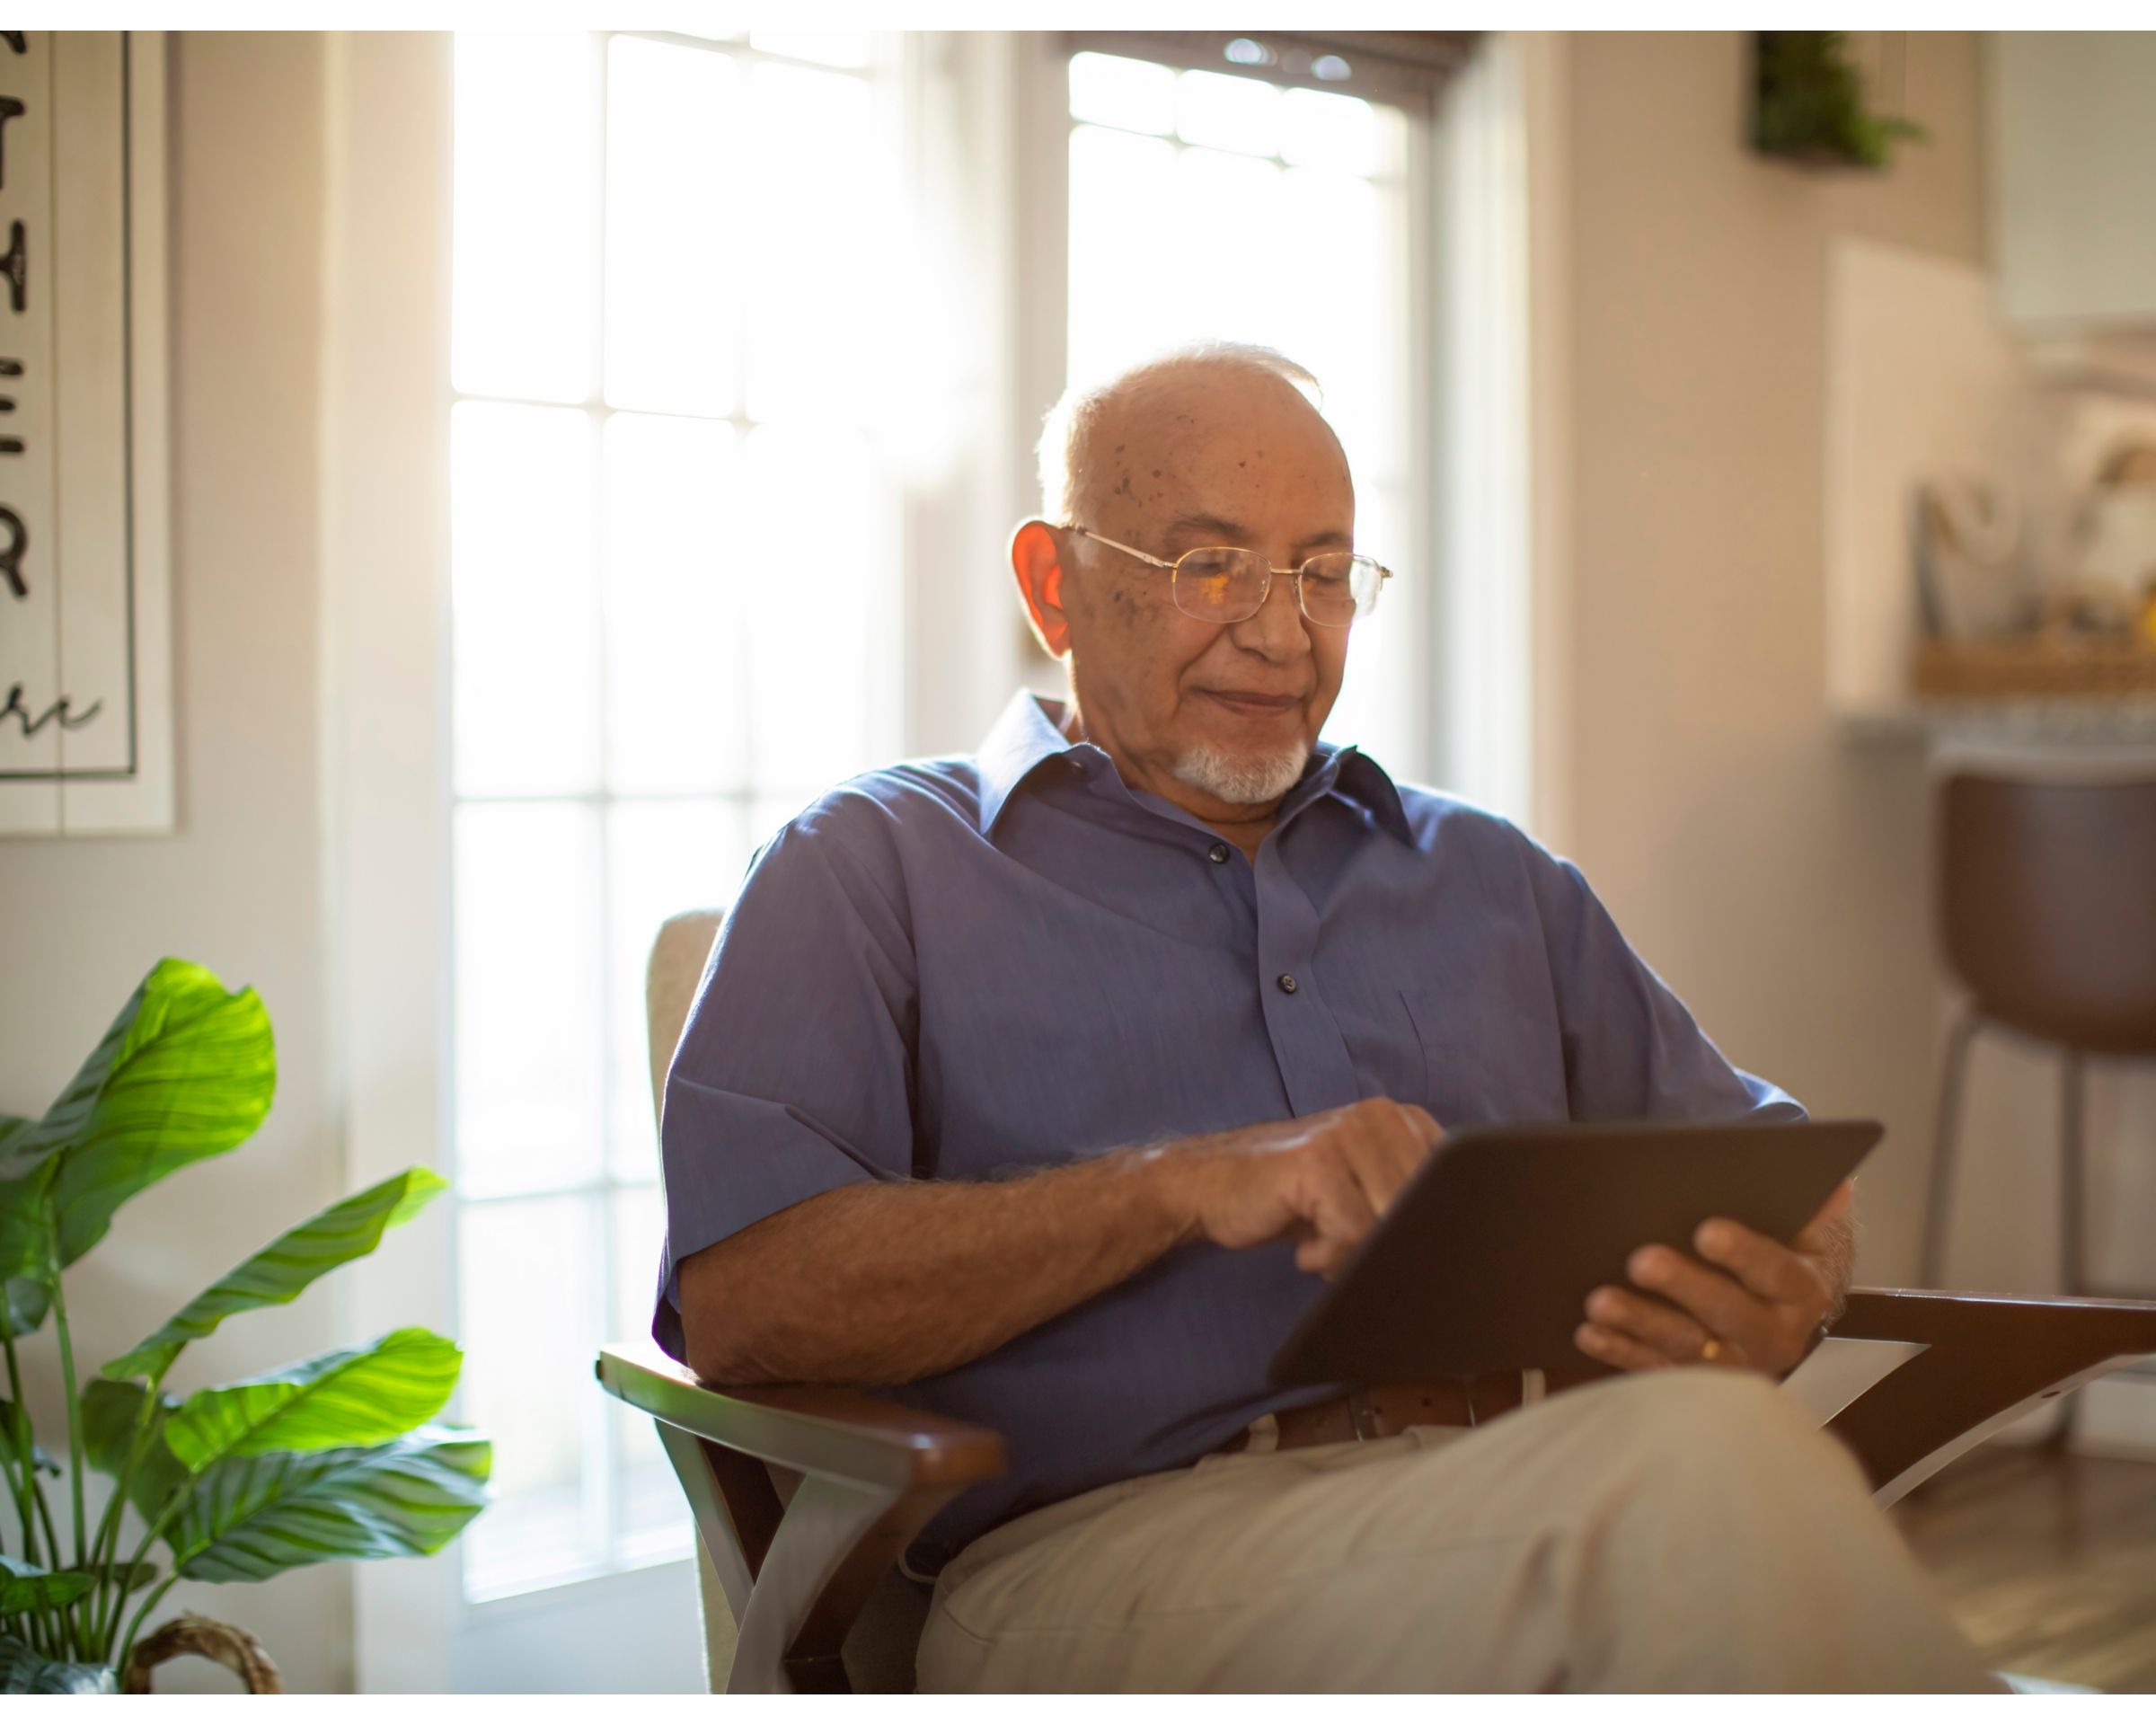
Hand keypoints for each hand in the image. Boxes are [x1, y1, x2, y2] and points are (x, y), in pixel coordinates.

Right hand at [1155, 1097, 1443, 1276]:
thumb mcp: (1361, 1188)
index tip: (1395, 1245)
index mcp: (1401, 1118)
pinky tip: (1305, 1247)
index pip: (1451, 1186)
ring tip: (1323, 1245)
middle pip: (1422, 1209)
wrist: (1211, 1184)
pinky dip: (1329, 1255)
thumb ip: (1407, 1197)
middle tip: (1344, 1249)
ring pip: (1390, 1223)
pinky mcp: (1318, 1161)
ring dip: (1355, 1254)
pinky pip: (1353, 1231)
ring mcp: (1347, 1133)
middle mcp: (1380, 1115)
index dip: (1428, 1228)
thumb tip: (1462, 1240)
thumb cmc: (1291, 1196)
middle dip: (1387, 1246)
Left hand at [1574, 1178, 1854, 1377]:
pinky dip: (1620, 1352)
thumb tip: (1836, 1183)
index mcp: (1804, 1292)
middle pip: (1729, 1314)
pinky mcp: (1696, 1383)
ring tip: (1599, 1300)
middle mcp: (1775, 1337)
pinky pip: (1656, 1370)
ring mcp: (1734, 1365)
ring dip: (1641, 1323)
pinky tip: (1588, 1332)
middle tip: (1640, 1259)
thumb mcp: (1801, 1225)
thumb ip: (1807, 1203)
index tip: (1706, 1230)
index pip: (1776, 1272)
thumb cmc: (1780, 1246)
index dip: (1743, 1253)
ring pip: (1687, 1349)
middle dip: (1683, 1286)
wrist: (1781, 1303)